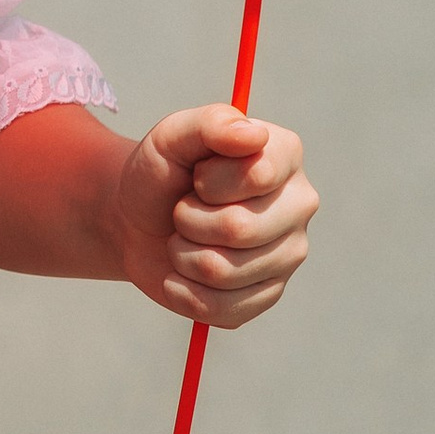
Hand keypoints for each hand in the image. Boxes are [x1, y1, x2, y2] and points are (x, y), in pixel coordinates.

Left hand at [109, 107, 316, 327]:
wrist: (135, 221)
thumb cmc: (161, 173)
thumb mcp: (170, 137)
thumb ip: (209, 124)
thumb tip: (253, 135)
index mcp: (286, 156)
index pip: (257, 176)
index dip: (208, 181)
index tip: (196, 175)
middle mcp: (299, 205)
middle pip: (239, 229)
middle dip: (189, 220)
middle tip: (183, 210)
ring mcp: (288, 255)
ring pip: (224, 272)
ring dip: (183, 256)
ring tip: (184, 238)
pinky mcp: (267, 296)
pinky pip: (221, 309)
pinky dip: (184, 292)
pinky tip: (182, 274)